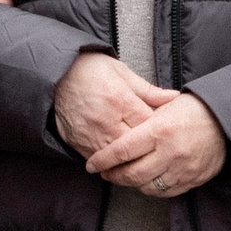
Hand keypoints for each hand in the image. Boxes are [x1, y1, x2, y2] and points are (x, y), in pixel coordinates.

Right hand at [52, 50, 173, 157]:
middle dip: (145, 149)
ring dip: (127, 160)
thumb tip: (174, 98)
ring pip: (116, 159)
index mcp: (120, 100)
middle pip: (134, 146)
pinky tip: (116, 160)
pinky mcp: (76, 142)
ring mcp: (90, 134)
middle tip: (155, 150)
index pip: (147, 125)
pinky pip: (97, 159)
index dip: (158, 131)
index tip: (163, 132)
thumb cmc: (90, 69)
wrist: (56, 72)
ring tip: (138, 160)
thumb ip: (149, 90)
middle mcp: (106, 120)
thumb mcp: (122, 72)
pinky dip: (107, 162)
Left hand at [84, 94, 227, 197]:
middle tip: (105, 173)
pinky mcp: (192, 180)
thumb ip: (142, 121)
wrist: (227, 122)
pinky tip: (146, 180)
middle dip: (114, 176)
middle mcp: (170, 152)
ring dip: (132, 183)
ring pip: (147, 187)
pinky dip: (152, 188)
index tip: (91, 165)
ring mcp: (182, 169)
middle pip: (132, 174)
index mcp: (159, 130)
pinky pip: (165, 192)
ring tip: (125, 176)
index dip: (103, 160)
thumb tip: (115, 132)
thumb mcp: (165, 107)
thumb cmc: (193, 110)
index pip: (123, 150)